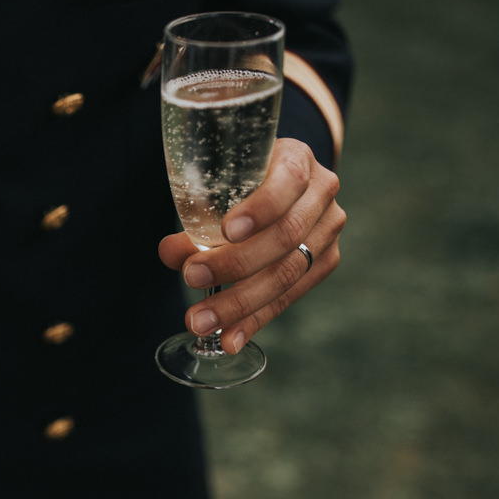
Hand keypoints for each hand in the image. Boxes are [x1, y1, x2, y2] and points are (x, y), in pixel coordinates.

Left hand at [158, 138, 345, 352]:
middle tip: (191, 279)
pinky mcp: (325, 262)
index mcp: (296, 160)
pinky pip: (289, 297)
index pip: (287, 183)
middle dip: (234, 264)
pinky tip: (229, 338)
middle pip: (285, 237)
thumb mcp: (220, 186)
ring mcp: (328, 230)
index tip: (226, 230)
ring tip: (201, 321)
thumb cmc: (243, 180)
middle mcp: (322, 194)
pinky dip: (254, 320)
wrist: (282, 182)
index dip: (260, 208)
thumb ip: (196, 217)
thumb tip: (170, 252)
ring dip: (239, 303)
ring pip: (288, 273)